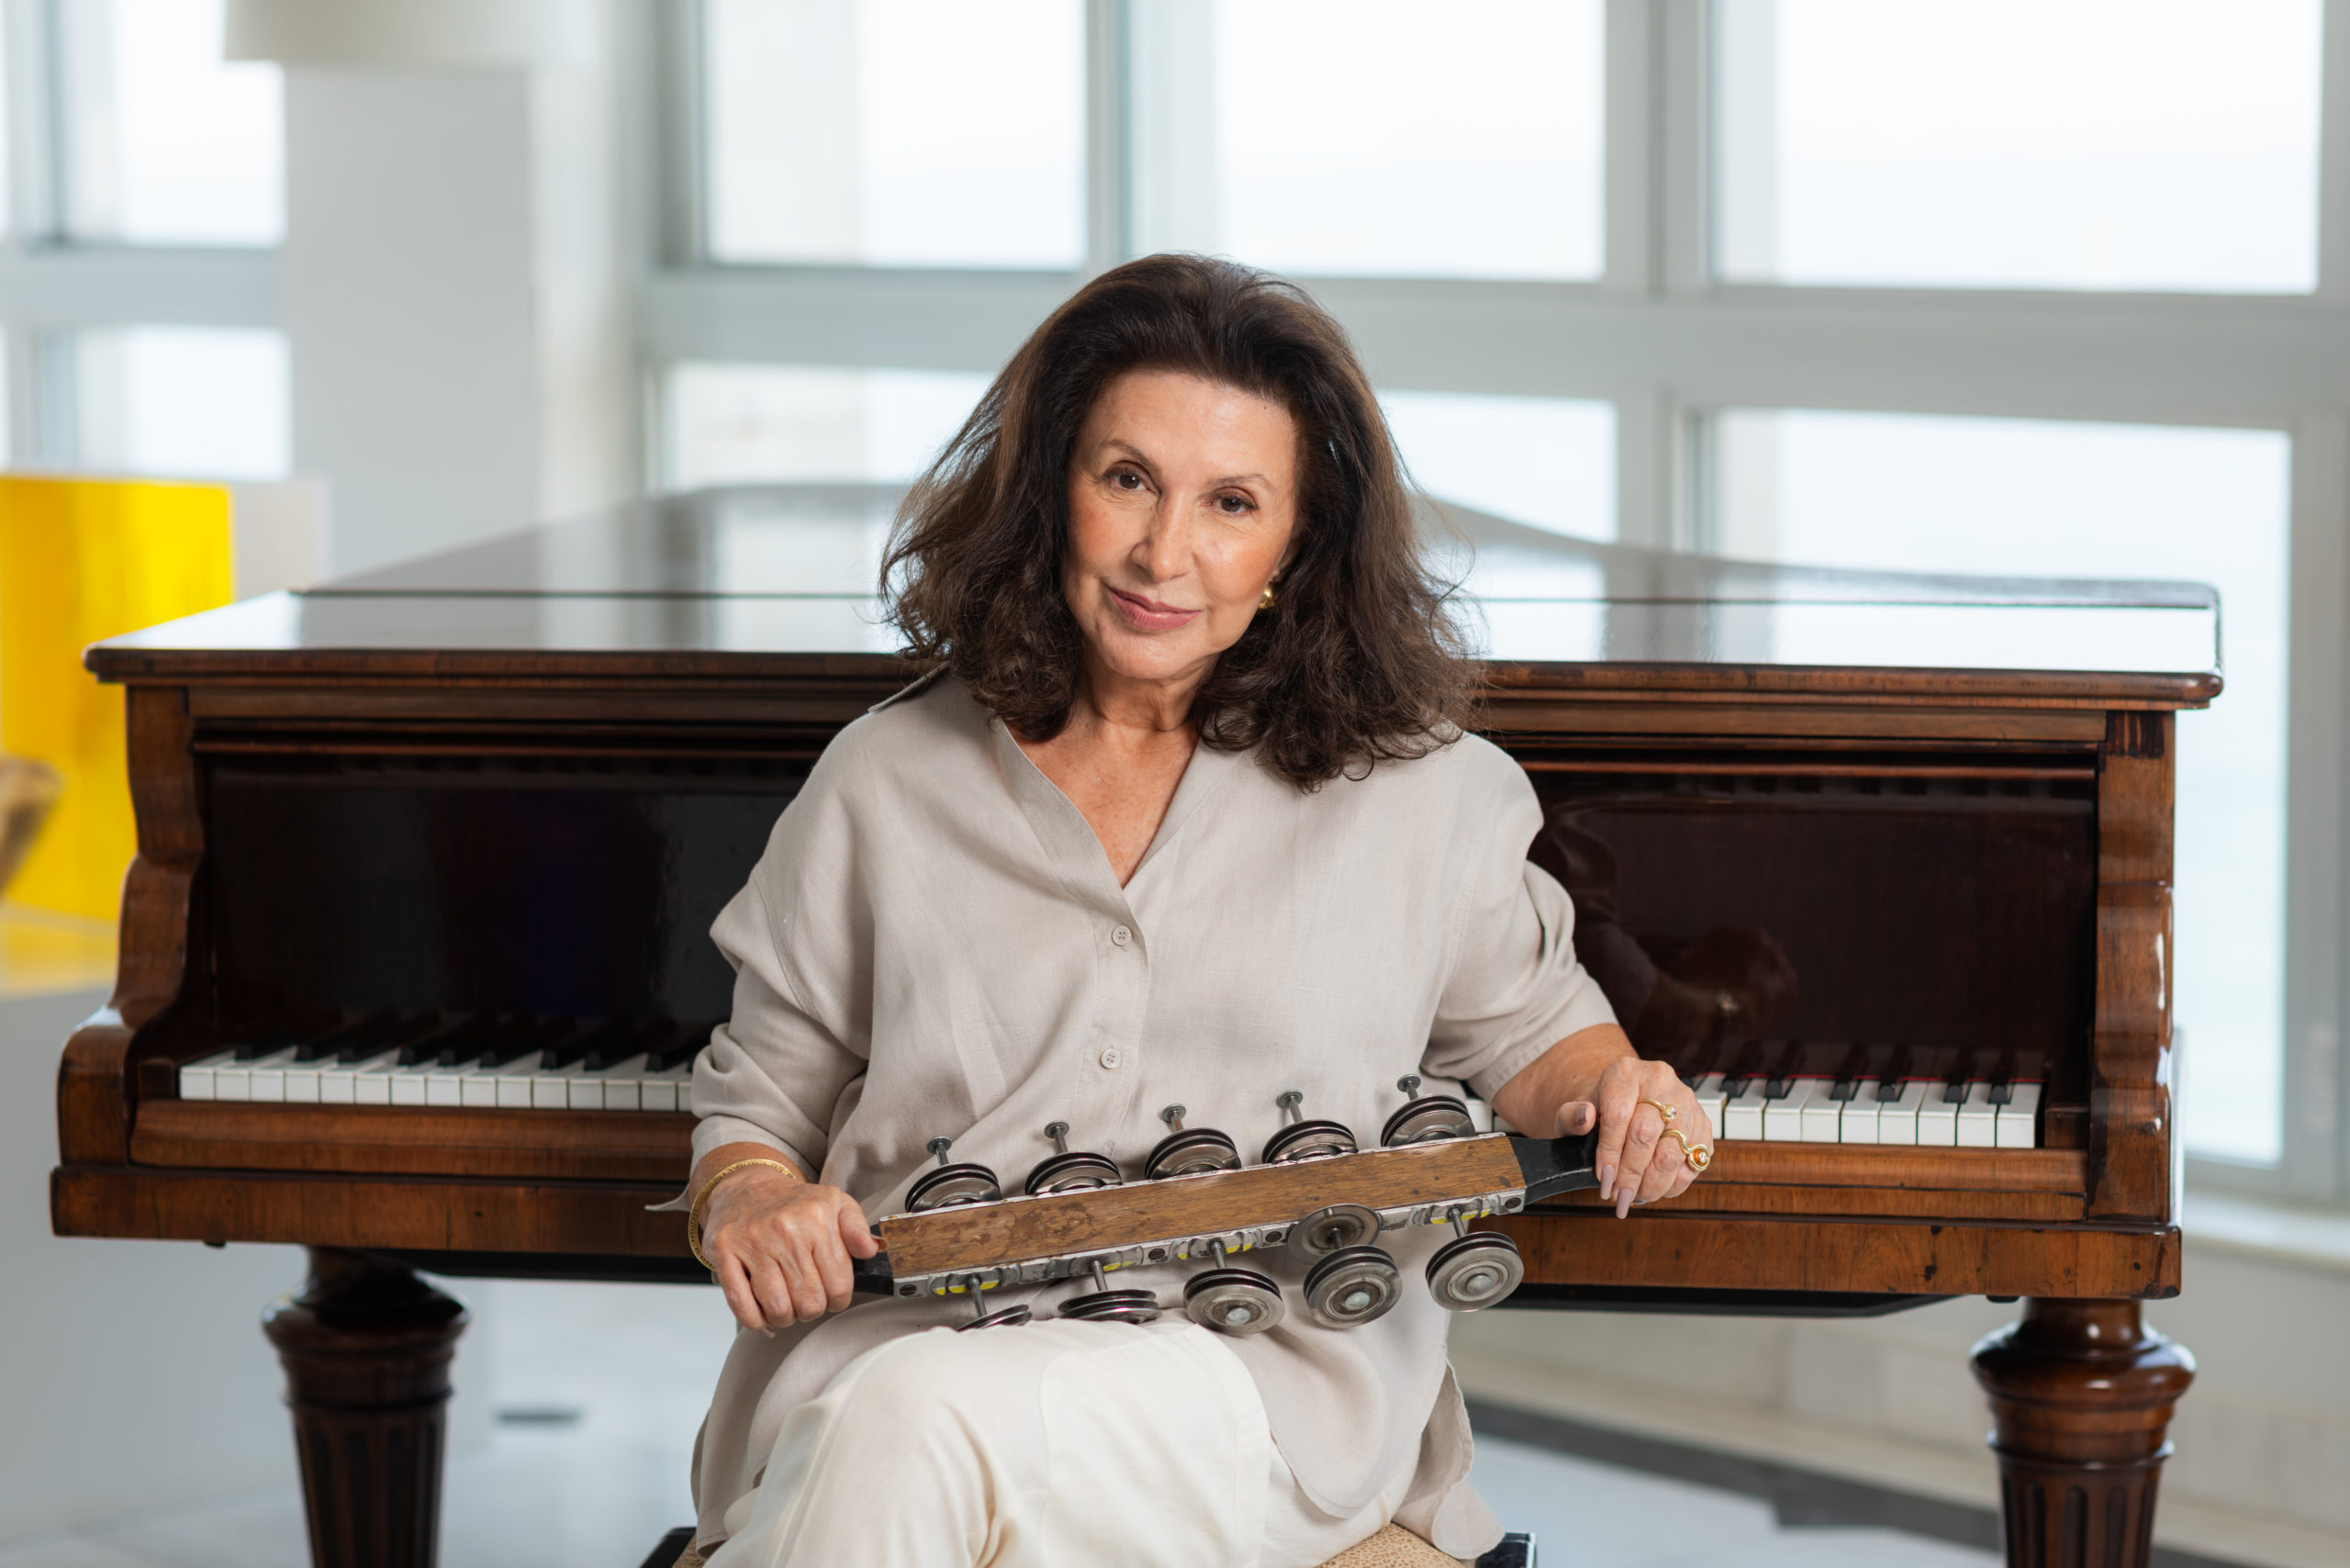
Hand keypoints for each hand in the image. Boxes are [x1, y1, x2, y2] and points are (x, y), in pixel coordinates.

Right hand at [701, 1163, 880, 1334]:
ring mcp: (753, 1243)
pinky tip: (763, 1316)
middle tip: (807, 1300)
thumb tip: (871, 1249)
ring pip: (777, 1308)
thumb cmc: (793, 1203)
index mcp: (817, 1219)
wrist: (747, 1187)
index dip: (838, 1300)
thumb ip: (857, 1228)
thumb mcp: (835, 1203)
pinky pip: (741, 1304)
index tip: (831, 1296)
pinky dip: (755, 1320)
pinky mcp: (725, 1253)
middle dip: (811, 1310)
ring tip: (786, 1305)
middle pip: (809, 1302)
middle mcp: (786, 1230)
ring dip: (784, 1317)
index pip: (839, 1285)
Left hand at [1552, 1056, 1710, 1218]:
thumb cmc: (1602, 1108)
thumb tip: (1583, 1118)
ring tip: (1636, 1196)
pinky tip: (1656, 1189)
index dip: (1609, 1151)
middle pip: (1646, 1133)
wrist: (1629, 1100)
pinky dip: (1675, 1183)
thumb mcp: (1577, 1108)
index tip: (1604, 1178)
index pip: (1617, 1114)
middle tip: (1619, 1195)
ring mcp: (1686, 1101)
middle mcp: (1659, 1081)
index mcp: (1624, 1072)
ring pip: (1673, 1151)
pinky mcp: (1703, 1123)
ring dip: (1653, 1183)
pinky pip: (1694, 1160)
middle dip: (1631, 1173)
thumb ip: (1571, 1115)